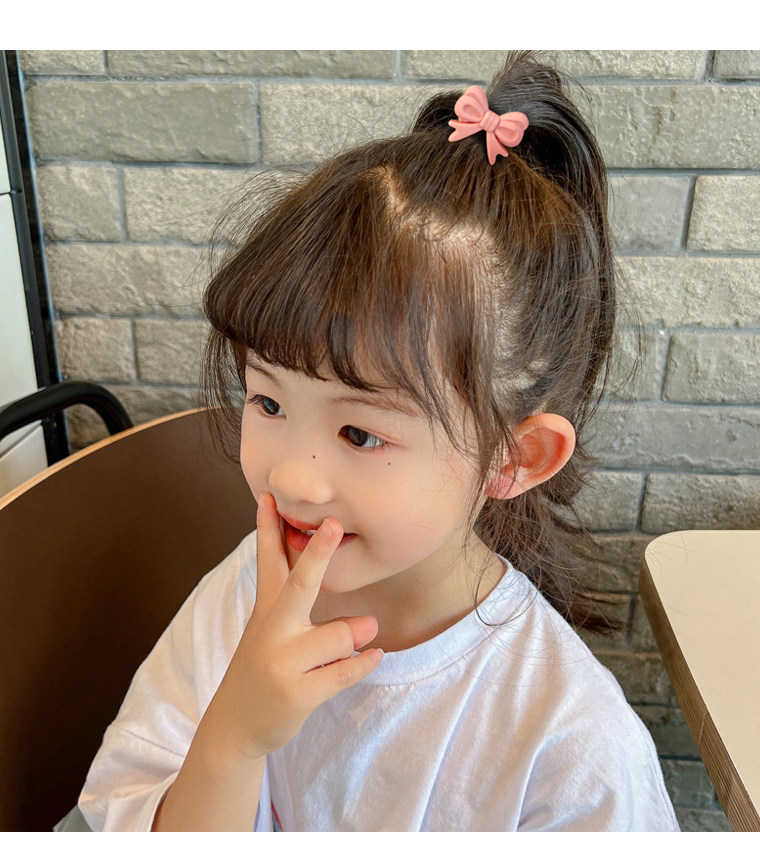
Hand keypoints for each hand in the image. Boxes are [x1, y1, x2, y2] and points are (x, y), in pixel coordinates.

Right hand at [205, 493, 382, 763]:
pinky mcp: (296, 693)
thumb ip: (317, 622)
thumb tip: (372, 624)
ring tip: (363, 633)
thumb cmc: (265, 667)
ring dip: (356, 635)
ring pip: (338, 635)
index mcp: (267, 609)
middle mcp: (272, 631)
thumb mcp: (272, 630)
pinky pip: (345, 670)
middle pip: (299, 585)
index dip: (267, 528)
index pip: (267, 561)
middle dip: (316, 554)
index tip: (269, 496)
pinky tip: (374, 656)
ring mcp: (282, 662)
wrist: (235, 725)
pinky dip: (363, 663)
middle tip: (333, 524)